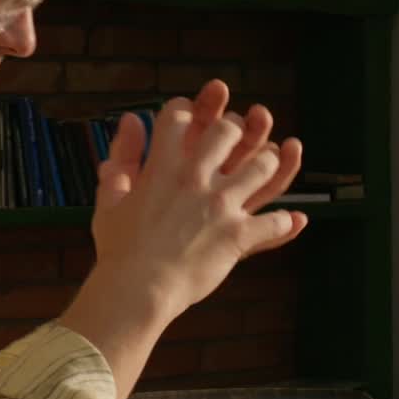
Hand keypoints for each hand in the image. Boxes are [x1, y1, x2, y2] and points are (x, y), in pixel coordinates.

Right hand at [92, 85, 306, 323]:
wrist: (138, 289)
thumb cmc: (119, 249)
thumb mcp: (110, 198)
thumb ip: (122, 155)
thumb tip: (129, 120)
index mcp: (163, 166)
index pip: (179, 116)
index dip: (186, 109)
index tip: (190, 116)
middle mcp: (197, 178)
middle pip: (228, 131)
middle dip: (235, 129)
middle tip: (236, 137)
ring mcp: (222, 205)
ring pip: (262, 167)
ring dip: (268, 163)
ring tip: (268, 164)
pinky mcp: (239, 235)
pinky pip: (274, 221)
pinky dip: (283, 222)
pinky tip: (288, 220)